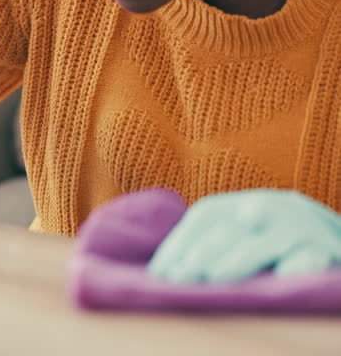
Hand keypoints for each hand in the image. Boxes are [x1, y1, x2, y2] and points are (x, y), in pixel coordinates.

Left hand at [148, 189, 340, 283]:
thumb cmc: (281, 241)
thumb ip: (213, 245)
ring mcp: (303, 227)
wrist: (337, 237)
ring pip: (269, 240)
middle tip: (180, 277)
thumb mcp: (248, 234)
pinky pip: (312, 256)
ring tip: (213, 277)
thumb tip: (163, 271)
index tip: (160, 272)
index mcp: (247, 204)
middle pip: (234, 227)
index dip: (180, 242)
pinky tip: (280, 276)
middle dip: (203, 252)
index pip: (206, 216)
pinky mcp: (329, 248)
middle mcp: (273, 207)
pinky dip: (298, 265)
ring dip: (240, 259)